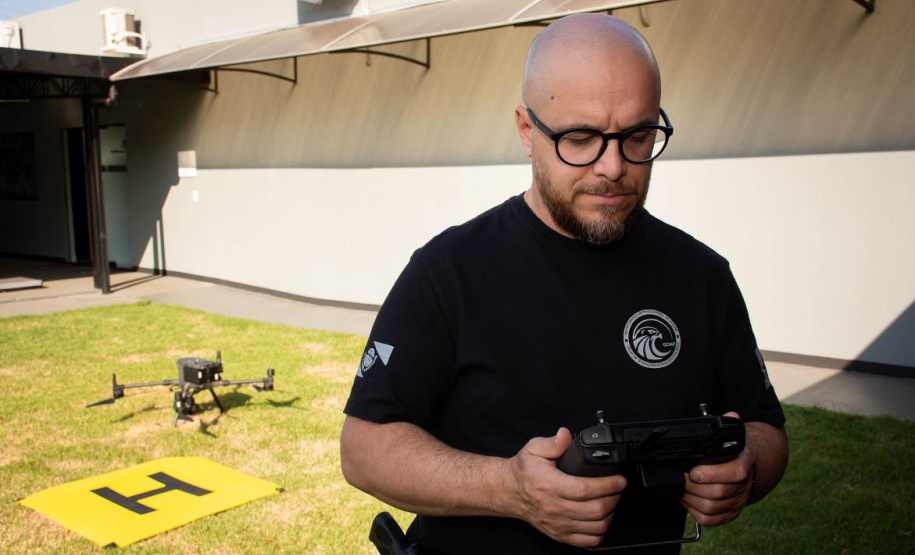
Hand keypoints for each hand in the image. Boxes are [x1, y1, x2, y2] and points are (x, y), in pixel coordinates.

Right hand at [506, 428, 626, 547]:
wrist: (509, 492)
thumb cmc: (523, 471)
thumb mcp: (533, 449)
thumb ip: (552, 442)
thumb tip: (565, 435)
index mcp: (550, 485)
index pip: (585, 489)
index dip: (607, 485)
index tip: (619, 479)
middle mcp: (554, 508)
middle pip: (595, 509)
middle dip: (614, 498)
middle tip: (618, 488)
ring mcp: (558, 524)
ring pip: (595, 526)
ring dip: (610, 514)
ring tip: (611, 501)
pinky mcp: (560, 535)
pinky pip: (588, 541)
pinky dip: (601, 531)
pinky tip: (602, 519)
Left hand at [679, 412, 754, 526]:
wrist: (750, 465)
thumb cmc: (734, 449)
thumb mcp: (734, 435)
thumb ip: (730, 424)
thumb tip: (731, 415)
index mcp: (744, 463)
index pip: (735, 473)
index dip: (713, 474)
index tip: (694, 471)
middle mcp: (744, 485)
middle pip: (719, 493)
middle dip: (693, 487)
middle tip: (679, 479)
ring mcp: (738, 501)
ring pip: (712, 508)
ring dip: (691, 499)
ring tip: (679, 488)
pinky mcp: (731, 513)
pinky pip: (711, 520)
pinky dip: (694, 512)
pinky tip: (686, 500)